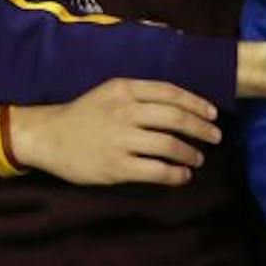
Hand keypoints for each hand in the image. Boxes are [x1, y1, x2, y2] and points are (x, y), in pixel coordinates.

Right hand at [11, 79, 222, 186]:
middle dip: (201, 128)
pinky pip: (156, 170)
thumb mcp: (109, 92)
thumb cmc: (83, 114)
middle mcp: (124, 111)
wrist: (49, 137)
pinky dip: (176, 174)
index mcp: (124, 89)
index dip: (196, 103)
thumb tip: (180, 105)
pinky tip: (182, 175)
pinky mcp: (117, 166)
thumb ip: (139, 94)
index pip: (170, 92)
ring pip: (170, 145)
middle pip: (175, 117)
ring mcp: (121, 139)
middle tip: (215, 137)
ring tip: (198, 159)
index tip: (213, 114)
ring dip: (191, 153)